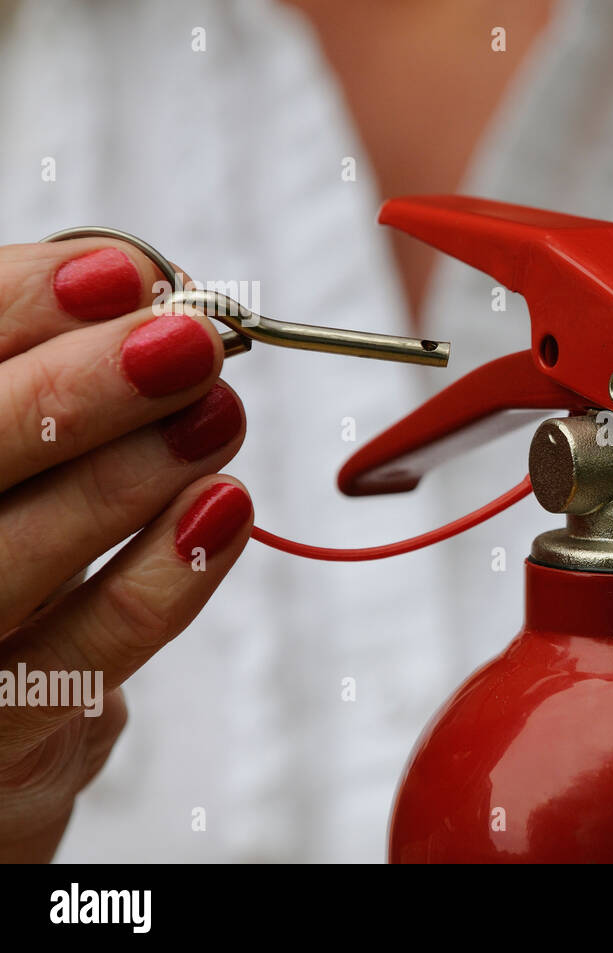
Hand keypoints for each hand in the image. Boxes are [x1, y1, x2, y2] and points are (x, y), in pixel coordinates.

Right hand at [0, 239, 250, 860]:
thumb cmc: (6, 545)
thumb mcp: (21, 448)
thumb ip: (49, 368)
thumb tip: (147, 286)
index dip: (15, 308)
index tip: (123, 275)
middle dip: (71, 393)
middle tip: (183, 343)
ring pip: (7, 563)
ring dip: (124, 479)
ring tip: (216, 416)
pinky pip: (81, 662)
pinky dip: (161, 580)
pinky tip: (223, 510)